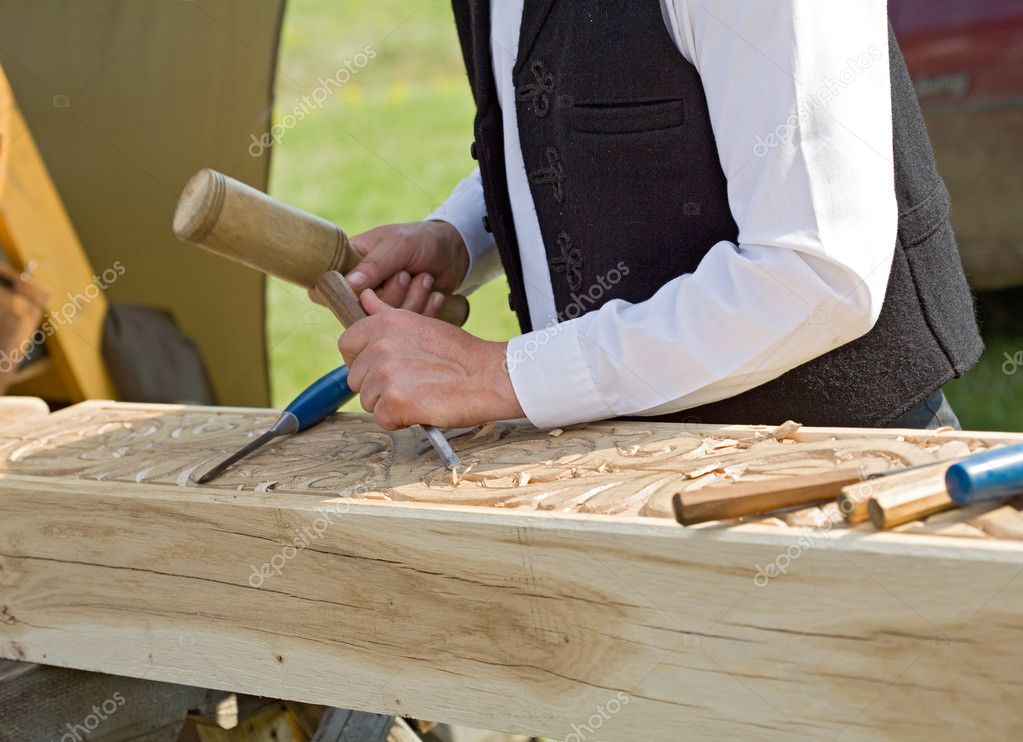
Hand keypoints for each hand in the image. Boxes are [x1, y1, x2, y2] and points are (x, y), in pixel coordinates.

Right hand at [311, 221, 468, 317]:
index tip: (367, 293)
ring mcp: (383, 306)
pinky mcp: (403, 319)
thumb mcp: (398, 245)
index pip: (328, 289)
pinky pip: (409, 327)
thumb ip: (375, 264)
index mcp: (350, 265)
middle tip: (406, 274)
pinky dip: (426, 312)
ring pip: (387, 321)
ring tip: (424, 278)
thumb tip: (349, 284)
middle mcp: (362, 289)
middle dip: (393, 294)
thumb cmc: (421, 240)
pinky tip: (435, 295)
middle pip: (363, 311)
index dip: (343, 298)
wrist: (455, 252)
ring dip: (413, 300)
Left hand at [339, 289, 523, 429]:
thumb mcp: (421, 323)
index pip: (346, 344)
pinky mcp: (394, 403)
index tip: (381, 367)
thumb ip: (386, 314)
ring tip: (419, 393)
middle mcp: (380, 346)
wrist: (489, 377)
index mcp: (384, 324)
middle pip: (355, 378)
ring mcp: (385, 375)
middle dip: (378, 386)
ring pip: (368, 400)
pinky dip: (400, 420)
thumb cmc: (460, 354)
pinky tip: (421, 408)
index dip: (361, 360)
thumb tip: (365, 298)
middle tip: (410, 382)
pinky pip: (382, 419)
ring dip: (389, 403)